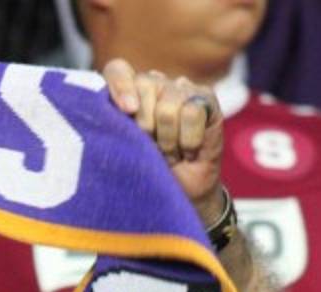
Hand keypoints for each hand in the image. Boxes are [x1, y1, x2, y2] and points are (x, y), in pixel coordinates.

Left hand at [102, 59, 224, 224]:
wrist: (181, 192)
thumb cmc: (146, 171)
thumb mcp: (121, 149)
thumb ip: (113, 124)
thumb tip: (120, 109)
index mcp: (127, 92)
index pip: (118, 70)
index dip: (120, 85)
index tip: (126, 111)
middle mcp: (154, 84)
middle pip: (145, 85)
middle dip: (145, 127)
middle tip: (151, 147)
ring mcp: (181, 88)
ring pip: (168, 106)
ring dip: (168, 140)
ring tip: (169, 152)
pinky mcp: (207, 98)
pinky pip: (193, 112)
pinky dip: (188, 140)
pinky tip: (188, 150)